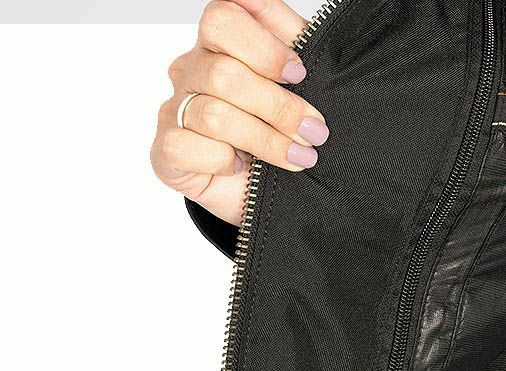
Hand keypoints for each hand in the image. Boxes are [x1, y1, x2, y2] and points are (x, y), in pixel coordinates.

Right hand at [151, 0, 327, 226]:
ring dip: (266, 141)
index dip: (264, 47)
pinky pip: (183, 148)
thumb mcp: (298, 83)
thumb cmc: (281, 132)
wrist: (267, 192)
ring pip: (213, 115)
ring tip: (300, 157)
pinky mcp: (166, 152)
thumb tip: (285, 18)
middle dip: (279, 107)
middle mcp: (191, 72)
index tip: (298, 73)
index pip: (223, 19)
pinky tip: (240, 167)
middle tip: (314, 131)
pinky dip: (221, 161)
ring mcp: (174, 111)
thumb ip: (293, 40)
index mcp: (218, 45)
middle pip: (224, 75)